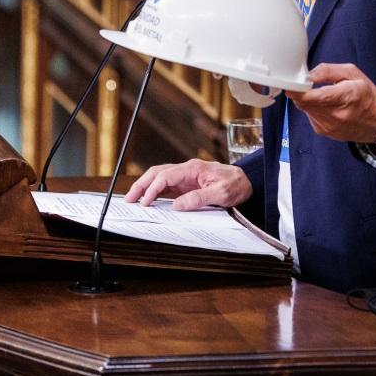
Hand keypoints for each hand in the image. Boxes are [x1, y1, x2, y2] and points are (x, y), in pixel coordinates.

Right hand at [123, 159, 252, 210]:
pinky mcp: (187, 182)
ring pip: (159, 176)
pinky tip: (148, 199)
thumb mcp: (221, 194)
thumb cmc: (236, 184)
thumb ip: (199, 198)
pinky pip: (167, 184)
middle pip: (157, 173)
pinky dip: (155, 190)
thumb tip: (177, 206)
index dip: (153, 189)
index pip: (166, 176)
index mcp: (193, 169)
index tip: (146, 202)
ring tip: (133, 199)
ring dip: (145, 186)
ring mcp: (186, 175)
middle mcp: (187, 169)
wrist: (247, 180)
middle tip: (129, 199)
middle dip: (141, 185)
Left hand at [286, 63, 375, 143]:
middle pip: (304, 102)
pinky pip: (309, 115)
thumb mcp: (353, 74)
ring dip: (307, 99)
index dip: (298, 89)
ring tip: (321, 94)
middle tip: (305, 82)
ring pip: (304, 108)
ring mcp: (328, 125)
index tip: (293, 82)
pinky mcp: (323, 131)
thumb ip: (328, 71)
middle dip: (300, 90)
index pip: (314, 96)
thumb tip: (308, 74)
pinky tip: (324, 105)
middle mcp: (336, 114)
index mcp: (346, 96)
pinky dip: (312, 107)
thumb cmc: (368, 97)